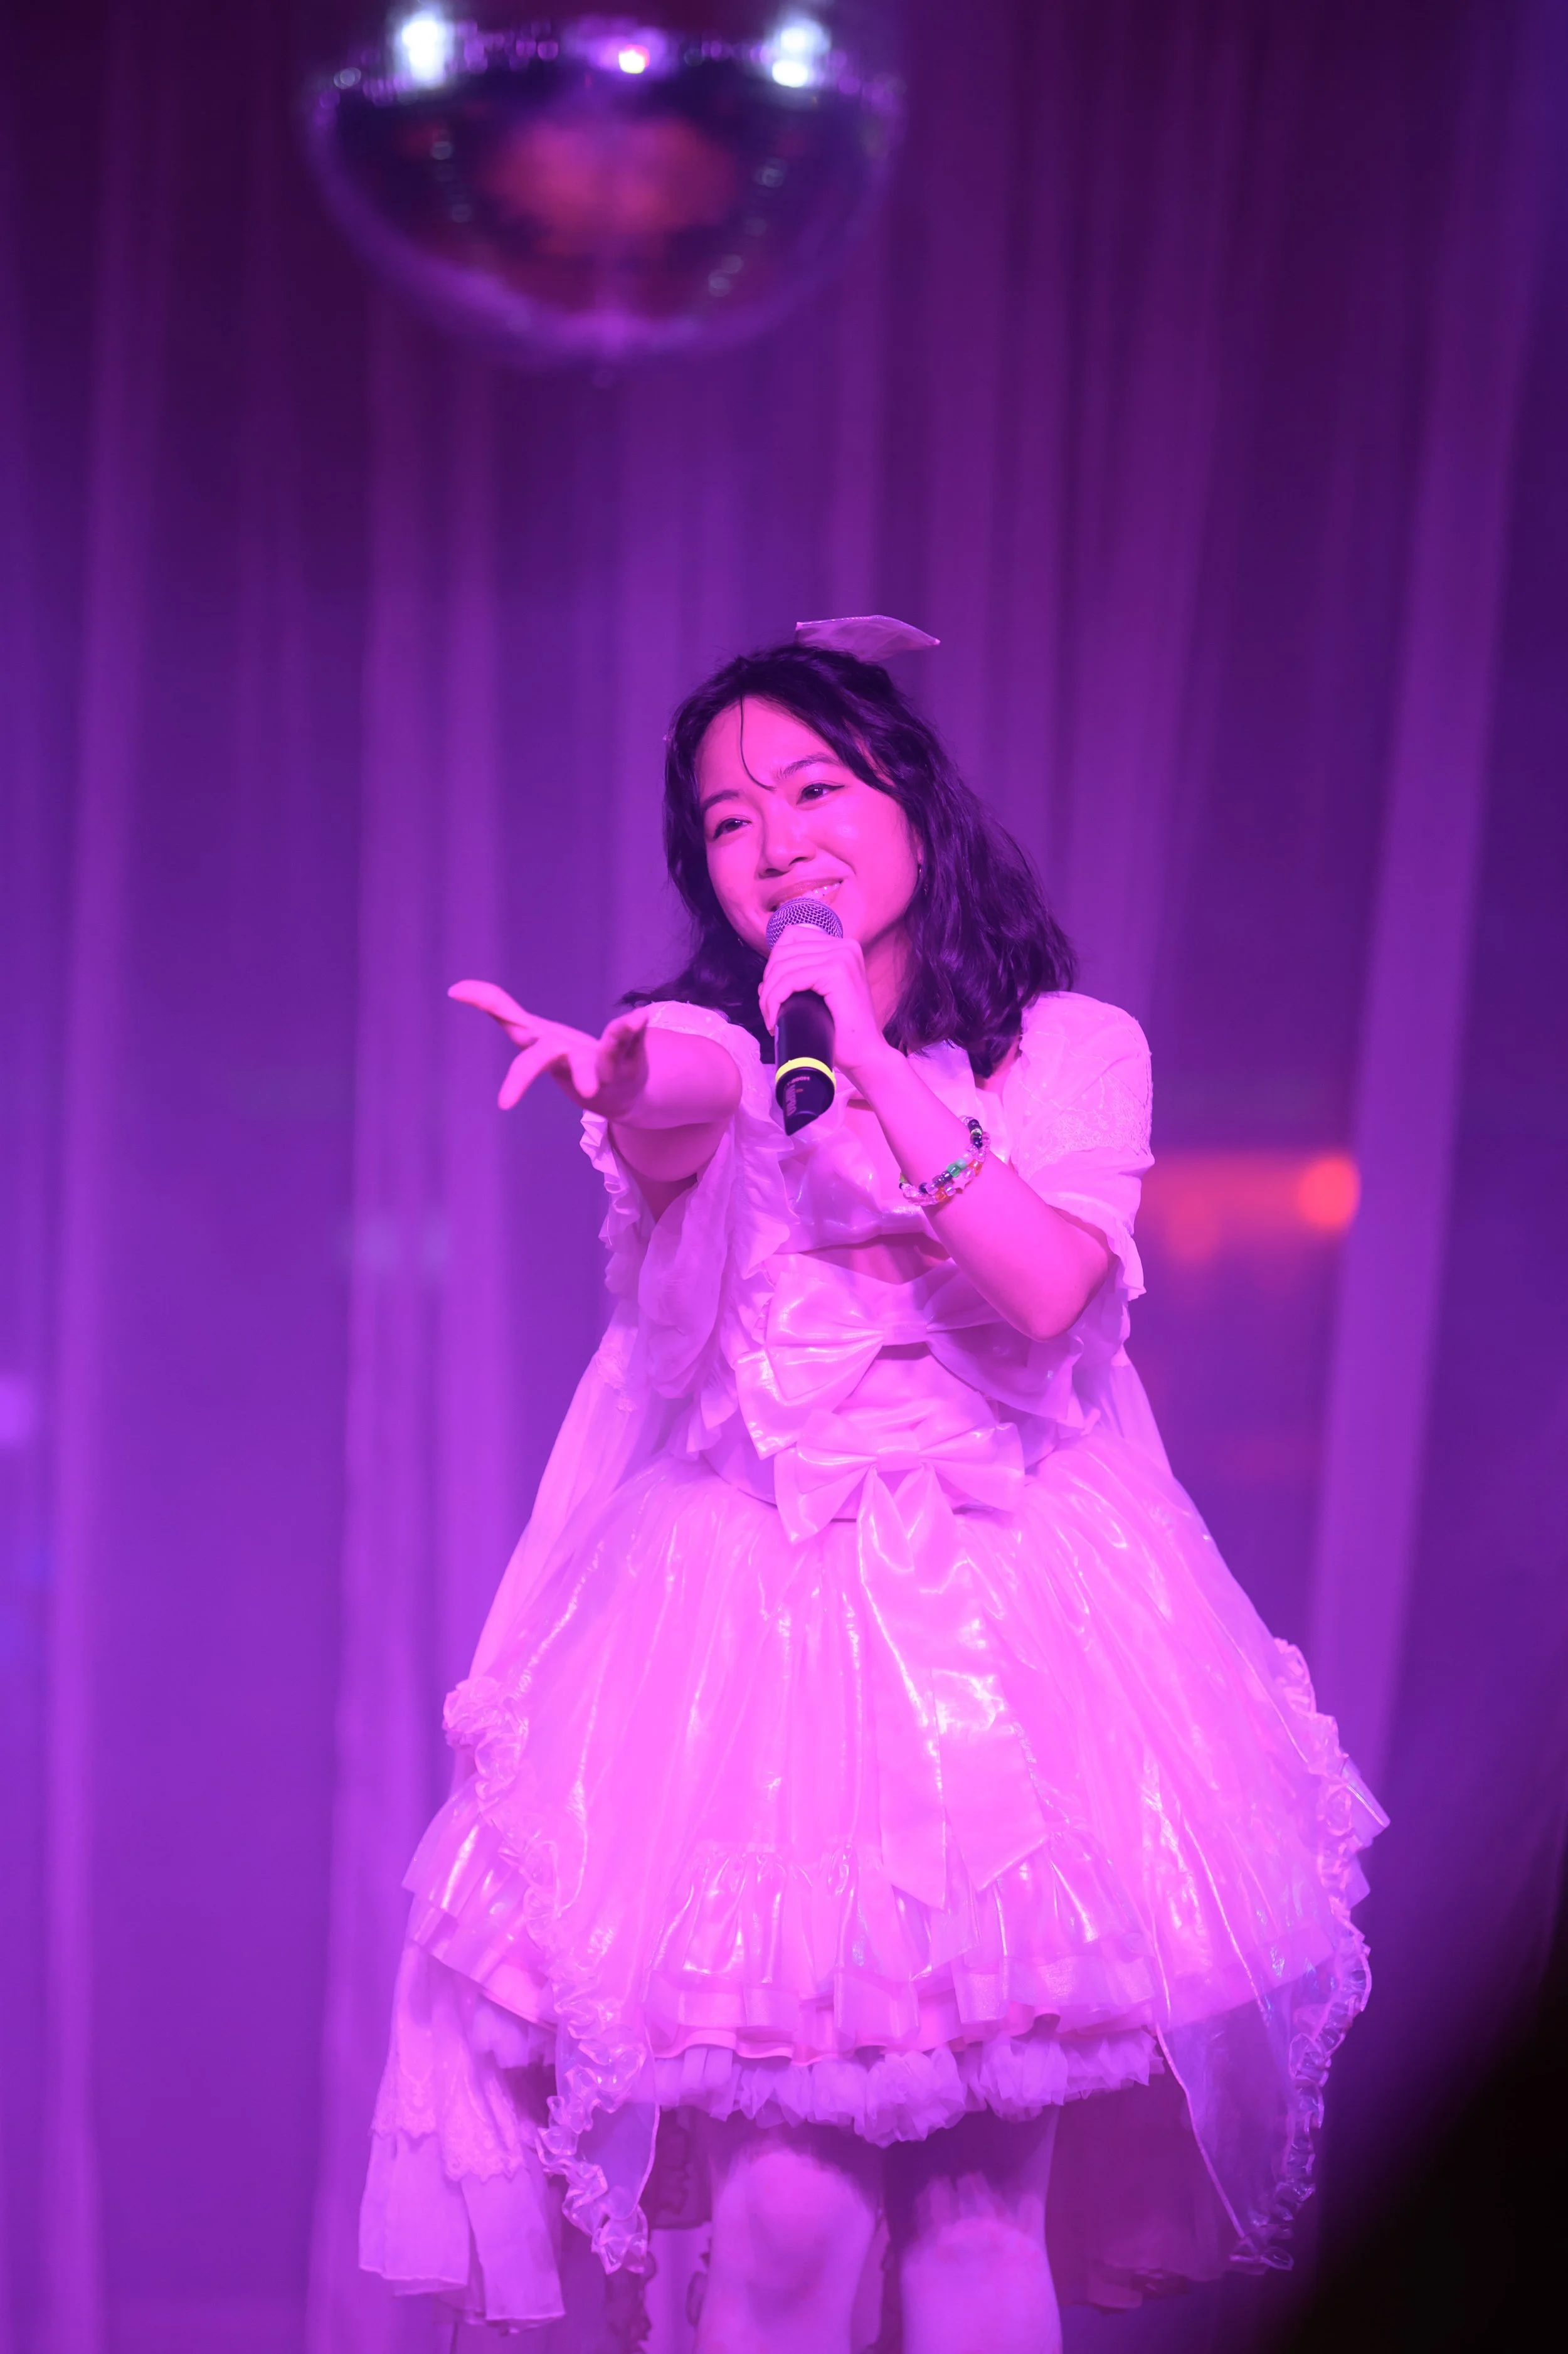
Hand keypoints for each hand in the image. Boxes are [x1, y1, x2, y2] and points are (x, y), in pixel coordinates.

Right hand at [448, 979, 651, 1114]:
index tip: (455, 989)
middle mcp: (565, 1057)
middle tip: (504, 1101)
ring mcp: (597, 1066)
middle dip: (522, 1074)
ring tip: (620, 1030)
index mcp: (541, 1043)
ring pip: (596, 1060)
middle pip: (540, 1058)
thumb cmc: (571, 1062)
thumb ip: (499, 1010)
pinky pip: (631, 1044)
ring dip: (603, 1052)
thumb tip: (456, 988)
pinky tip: (641, 1015)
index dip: (485, 1001)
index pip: (509, 1020)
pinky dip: (634, 1029)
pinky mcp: (626, 1065)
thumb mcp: (532, 1034)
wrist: (622, 1096)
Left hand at [757, 923, 897, 1083]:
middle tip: (769, 1010)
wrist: (865, 1053)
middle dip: (769, 982)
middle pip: (785, 951)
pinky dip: (775, 999)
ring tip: (771, 1018)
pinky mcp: (836, 972)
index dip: (774, 964)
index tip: (773, 993)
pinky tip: (774, 1020)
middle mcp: (845, 946)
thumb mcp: (821, 997)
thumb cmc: (842, 1030)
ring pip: (783, 967)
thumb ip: (800, 981)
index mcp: (843, 947)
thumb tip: (764, 982)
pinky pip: (790, 980)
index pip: (792, 937)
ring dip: (769, 995)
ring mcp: (842, 957)